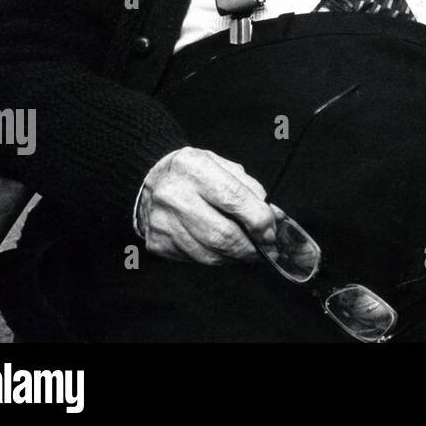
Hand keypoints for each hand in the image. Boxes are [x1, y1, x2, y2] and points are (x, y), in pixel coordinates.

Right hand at [136, 146, 277, 263]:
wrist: (151, 182)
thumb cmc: (194, 173)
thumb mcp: (223, 166)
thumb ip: (250, 189)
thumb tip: (274, 217)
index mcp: (193, 167)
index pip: (232, 198)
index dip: (258, 219)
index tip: (272, 232)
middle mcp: (173, 195)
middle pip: (222, 233)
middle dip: (251, 246)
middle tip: (268, 249)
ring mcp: (163, 222)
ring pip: (211, 252)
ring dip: (237, 256)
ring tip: (250, 251)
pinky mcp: (159, 243)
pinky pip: (197, 259)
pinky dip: (218, 258)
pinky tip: (227, 251)